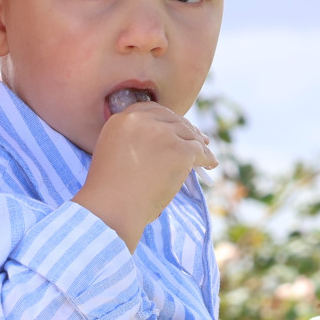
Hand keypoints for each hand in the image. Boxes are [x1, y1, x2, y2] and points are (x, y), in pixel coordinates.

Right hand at [75, 102, 215, 249]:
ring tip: (206, 154)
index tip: (177, 127)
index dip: (167, 120)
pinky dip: (207, 158)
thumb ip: (134, 141)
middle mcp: (142, 120)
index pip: (152, 111)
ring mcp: (163, 134)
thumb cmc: (109, 192)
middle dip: (187, 129)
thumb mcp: (114, 153)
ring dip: (199, 145)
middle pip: (173, 119)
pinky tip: (210, 165)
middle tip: (199, 139)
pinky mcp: (180, 150)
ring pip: (188, 134)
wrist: (112, 208)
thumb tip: (163, 143)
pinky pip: (199, 151)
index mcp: (122, 119)